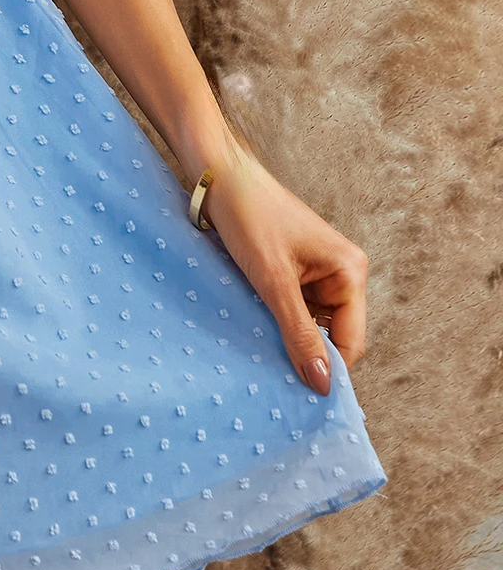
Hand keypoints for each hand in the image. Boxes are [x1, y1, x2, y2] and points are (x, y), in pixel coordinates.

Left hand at [195, 140, 368, 392]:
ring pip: (308, 323)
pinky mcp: (292, 269)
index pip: (351, 342)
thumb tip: (322, 385)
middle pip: (331, 335)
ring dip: (285, 335)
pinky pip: (291, 307)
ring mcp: (316, 272)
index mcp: (350, 272)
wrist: (218, 175)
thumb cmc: (248, 217)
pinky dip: (274, 318)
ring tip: (256, 347)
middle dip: (305, 352)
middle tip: (270, 374)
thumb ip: (298, 332)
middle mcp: (341, 273)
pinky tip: (251, 325)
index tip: (297, 395)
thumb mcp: (272, 280)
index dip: (329, 369)